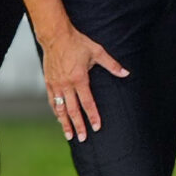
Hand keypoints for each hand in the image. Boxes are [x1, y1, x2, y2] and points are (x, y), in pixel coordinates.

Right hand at [40, 26, 129, 140]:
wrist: (55, 36)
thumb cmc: (77, 42)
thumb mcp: (97, 51)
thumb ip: (112, 64)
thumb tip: (126, 73)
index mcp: (79, 78)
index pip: (88, 102)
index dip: (92, 116)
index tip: (96, 128)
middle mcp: (66, 84)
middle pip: (73, 110)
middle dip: (78, 125)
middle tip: (82, 138)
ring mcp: (56, 84)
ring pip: (60, 108)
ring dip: (65, 123)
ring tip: (69, 135)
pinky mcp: (49, 82)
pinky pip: (52, 101)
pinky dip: (56, 111)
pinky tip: (59, 118)